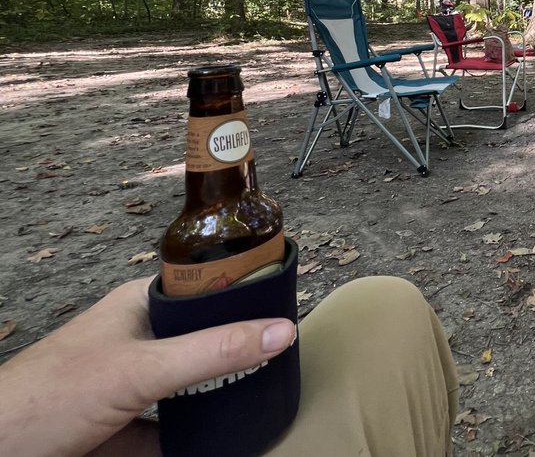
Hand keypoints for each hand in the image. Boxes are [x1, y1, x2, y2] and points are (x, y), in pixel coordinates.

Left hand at [0, 277, 294, 456]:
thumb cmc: (51, 397)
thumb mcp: (143, 370)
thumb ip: (213, 351)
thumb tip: (281, 330)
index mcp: (140, 304)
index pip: (208, 287)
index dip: (248, 297)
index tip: (289, 310)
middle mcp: (137, 338)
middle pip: (203, 341)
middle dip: (238, 356)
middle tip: (283, 365)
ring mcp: (127, 384)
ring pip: (188, 387)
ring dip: (216, 399)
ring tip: (262, 401)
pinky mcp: (120, 427)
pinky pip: (168, 428)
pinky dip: (192, 437)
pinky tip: (220, 440)